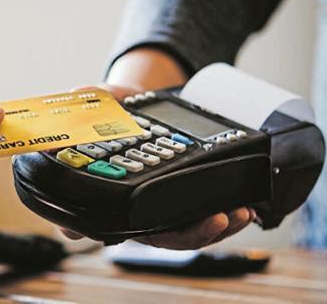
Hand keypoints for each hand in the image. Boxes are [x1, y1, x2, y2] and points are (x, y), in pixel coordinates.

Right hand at [60, 82, 255, 248]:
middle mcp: (132, 210)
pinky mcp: (185, 203)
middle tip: (212, 220)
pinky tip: (245, 208)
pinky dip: (226, 218)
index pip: (97, 221)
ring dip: (214, 229)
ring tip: (238, 214)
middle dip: (189, 234)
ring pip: (185, 233)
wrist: (139, 107)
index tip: (101, 231)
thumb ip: (93, 98)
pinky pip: (204, 219)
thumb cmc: (115, 114)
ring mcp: (161, 211)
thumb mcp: (104, 101)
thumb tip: (80, 90)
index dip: (99, 230)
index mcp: (105, 193)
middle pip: (157, 236)